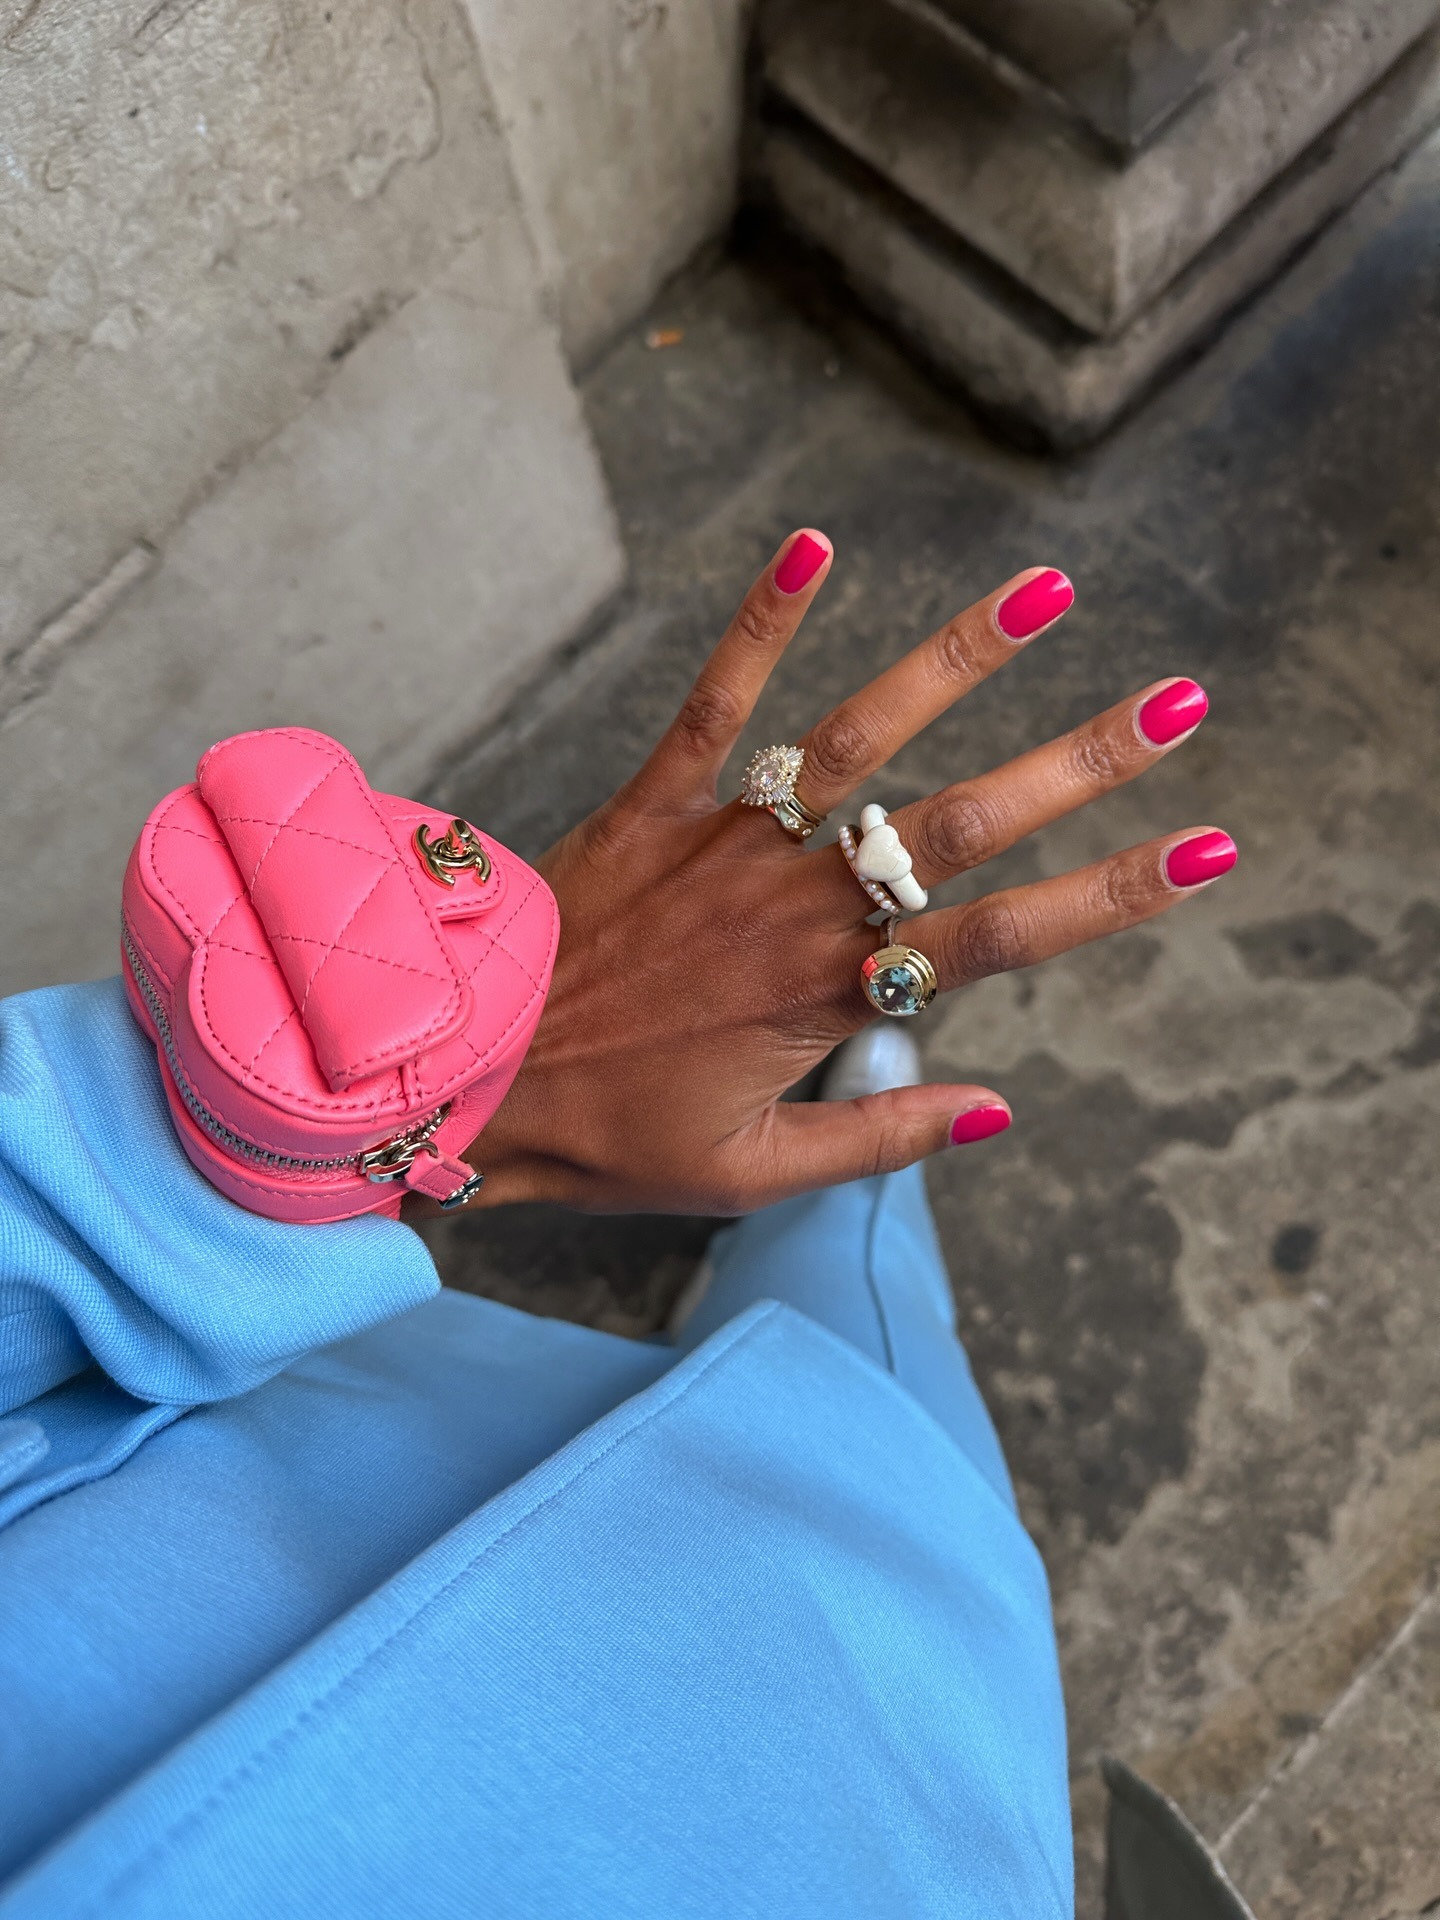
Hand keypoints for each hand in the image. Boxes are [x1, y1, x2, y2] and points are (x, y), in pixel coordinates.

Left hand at [461, 532, 1232, 1213]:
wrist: (457, 1081)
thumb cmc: (604, 1138)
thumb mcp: (748, 1176)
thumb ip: (879, 1137)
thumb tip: (1002, 1109)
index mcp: (828, 992)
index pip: (1003, 938)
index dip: (1113, 894)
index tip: (1209, 849)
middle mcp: (793, 903)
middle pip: (961, 822)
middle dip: (1081, 760)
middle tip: (1180, 699)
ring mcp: (724, 840)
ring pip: (859, 737)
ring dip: (959, 661)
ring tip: (1048, 590)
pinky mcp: (653, 801)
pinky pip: (715, 699)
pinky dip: (762, 618)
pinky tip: (817, 537)